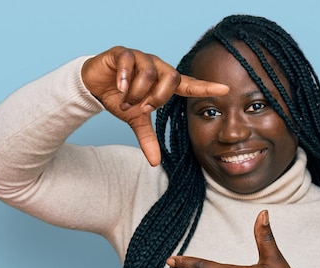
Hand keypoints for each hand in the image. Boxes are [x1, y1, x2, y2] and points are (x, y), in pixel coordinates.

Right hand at [81, 46, 228, 165]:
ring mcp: (140, 57)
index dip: (206, 88)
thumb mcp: (135, 120)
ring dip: (137, 92)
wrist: (93, 86)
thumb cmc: (120, 99)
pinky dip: (124, 77)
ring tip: (126, 100)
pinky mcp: (122, 53)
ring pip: (149, 72)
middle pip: (171, 78)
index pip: (189, 85)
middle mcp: (157, 67)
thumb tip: (155, 163)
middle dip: (157, 97)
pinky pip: (129, 61)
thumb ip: (148, 138)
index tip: (226, 89)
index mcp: (164, 82)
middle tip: (143, 108)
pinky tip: (119, 87)